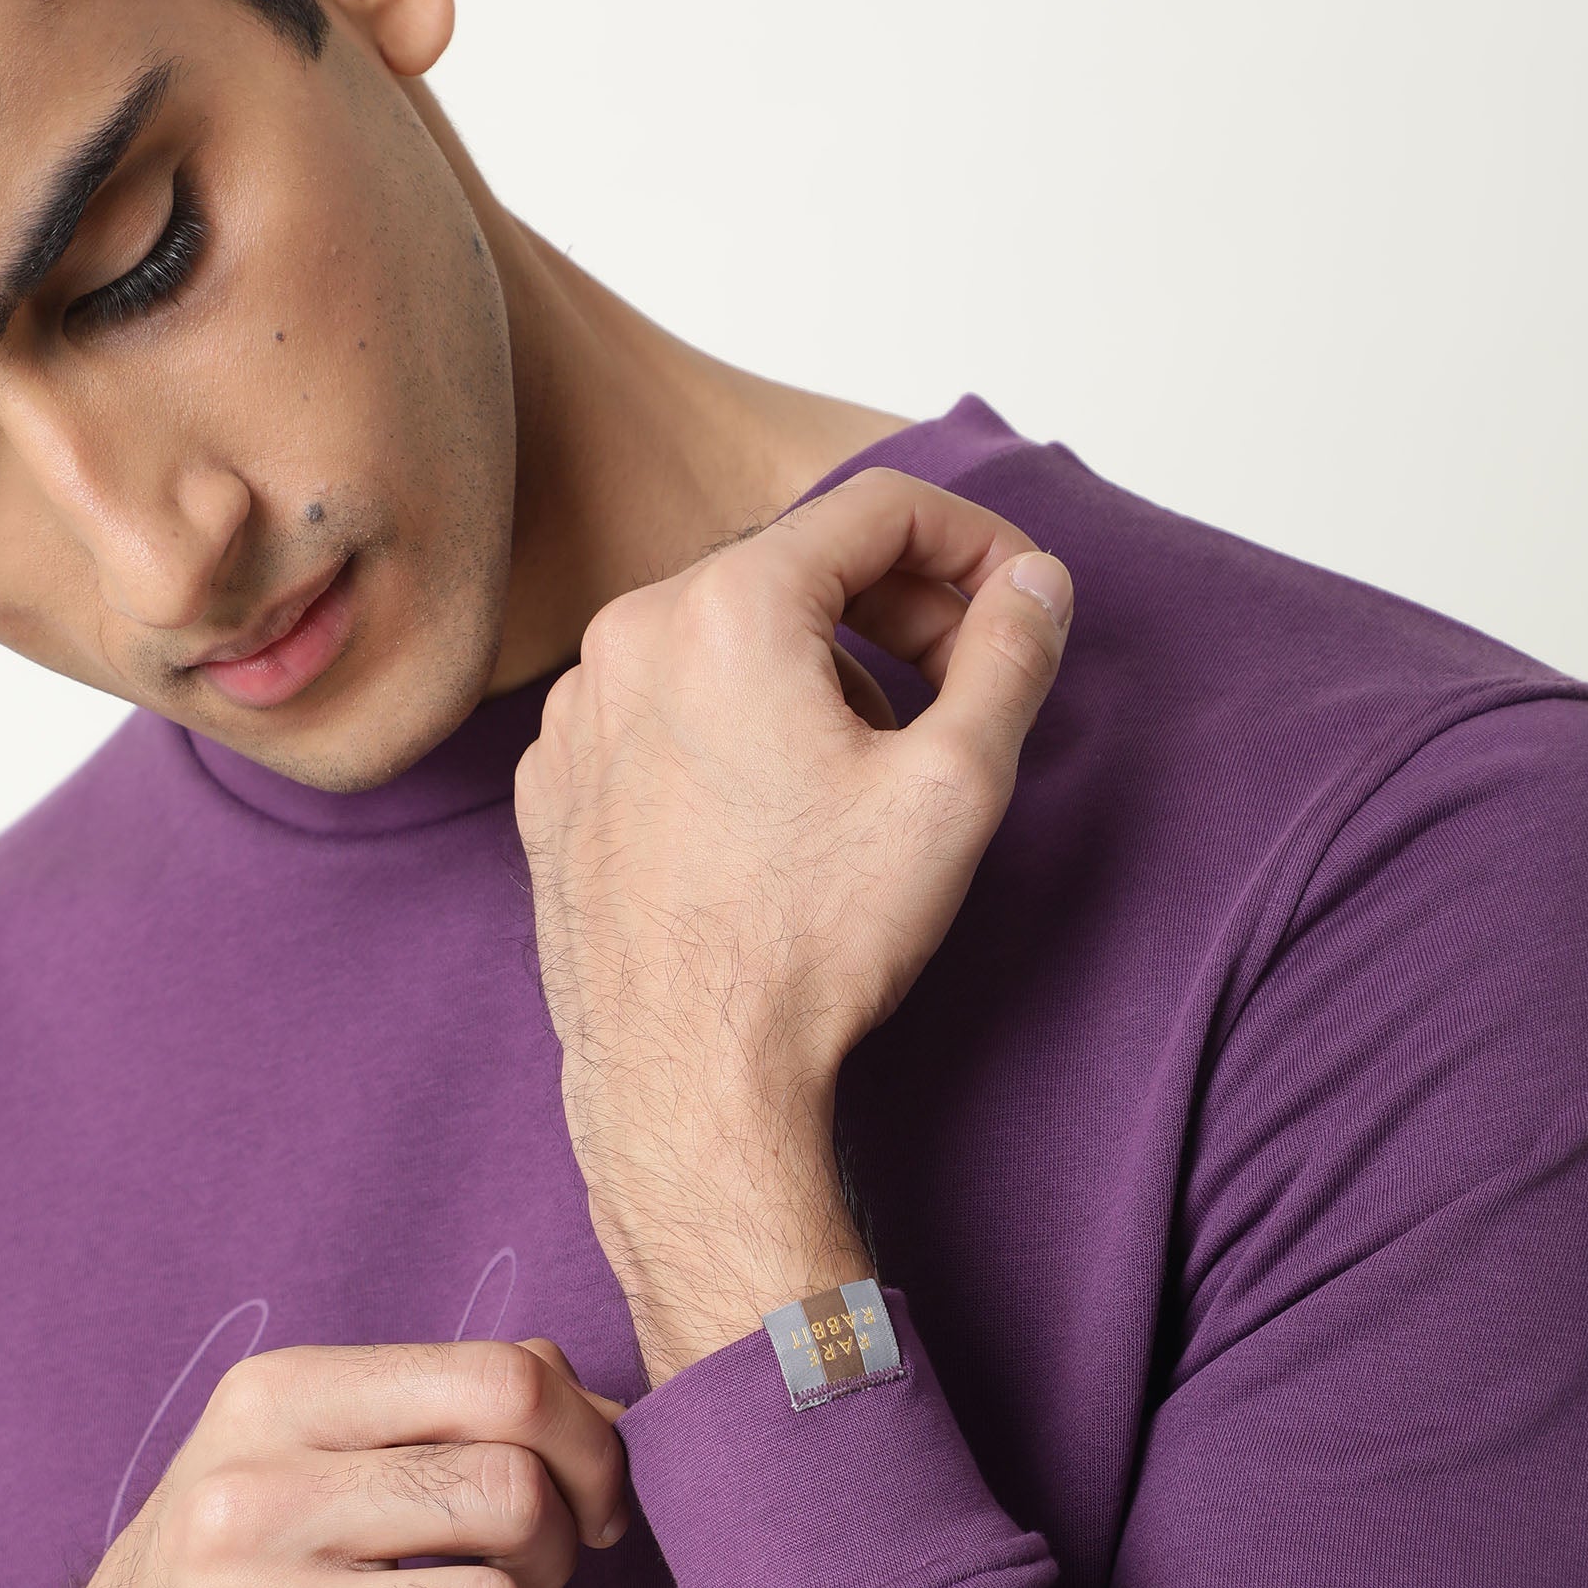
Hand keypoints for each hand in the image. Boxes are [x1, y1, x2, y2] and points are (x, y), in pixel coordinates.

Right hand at [0, 1336, 626, 1587]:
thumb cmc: (254, 1555)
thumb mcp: (317, 1440)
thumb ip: (457, 1402)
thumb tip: (609, 1407)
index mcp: (277, 1397)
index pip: (502, 1381)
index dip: (587, 1442)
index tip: (591, 1497)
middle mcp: (247, 1498)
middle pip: (512, 1497)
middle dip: (558, 1548)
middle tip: (522, 1578)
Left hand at [513, 466, 1072, 1180]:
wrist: (687, 1078)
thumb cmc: (808, 944)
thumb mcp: (954, 786)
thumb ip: (1010, 655)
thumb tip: (1033, 586)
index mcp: (725, 608)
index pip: (876, 508)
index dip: (974, 541)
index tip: (1018, 600)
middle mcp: (628, 638)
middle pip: (794, 570)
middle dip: (897, 613)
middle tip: (964, 687)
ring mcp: (576, 715)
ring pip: (724, 643)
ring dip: (813, 677)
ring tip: (863, 778)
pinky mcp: (553, 787)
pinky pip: (660, 714)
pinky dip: (730, 732)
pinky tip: (774, 819)